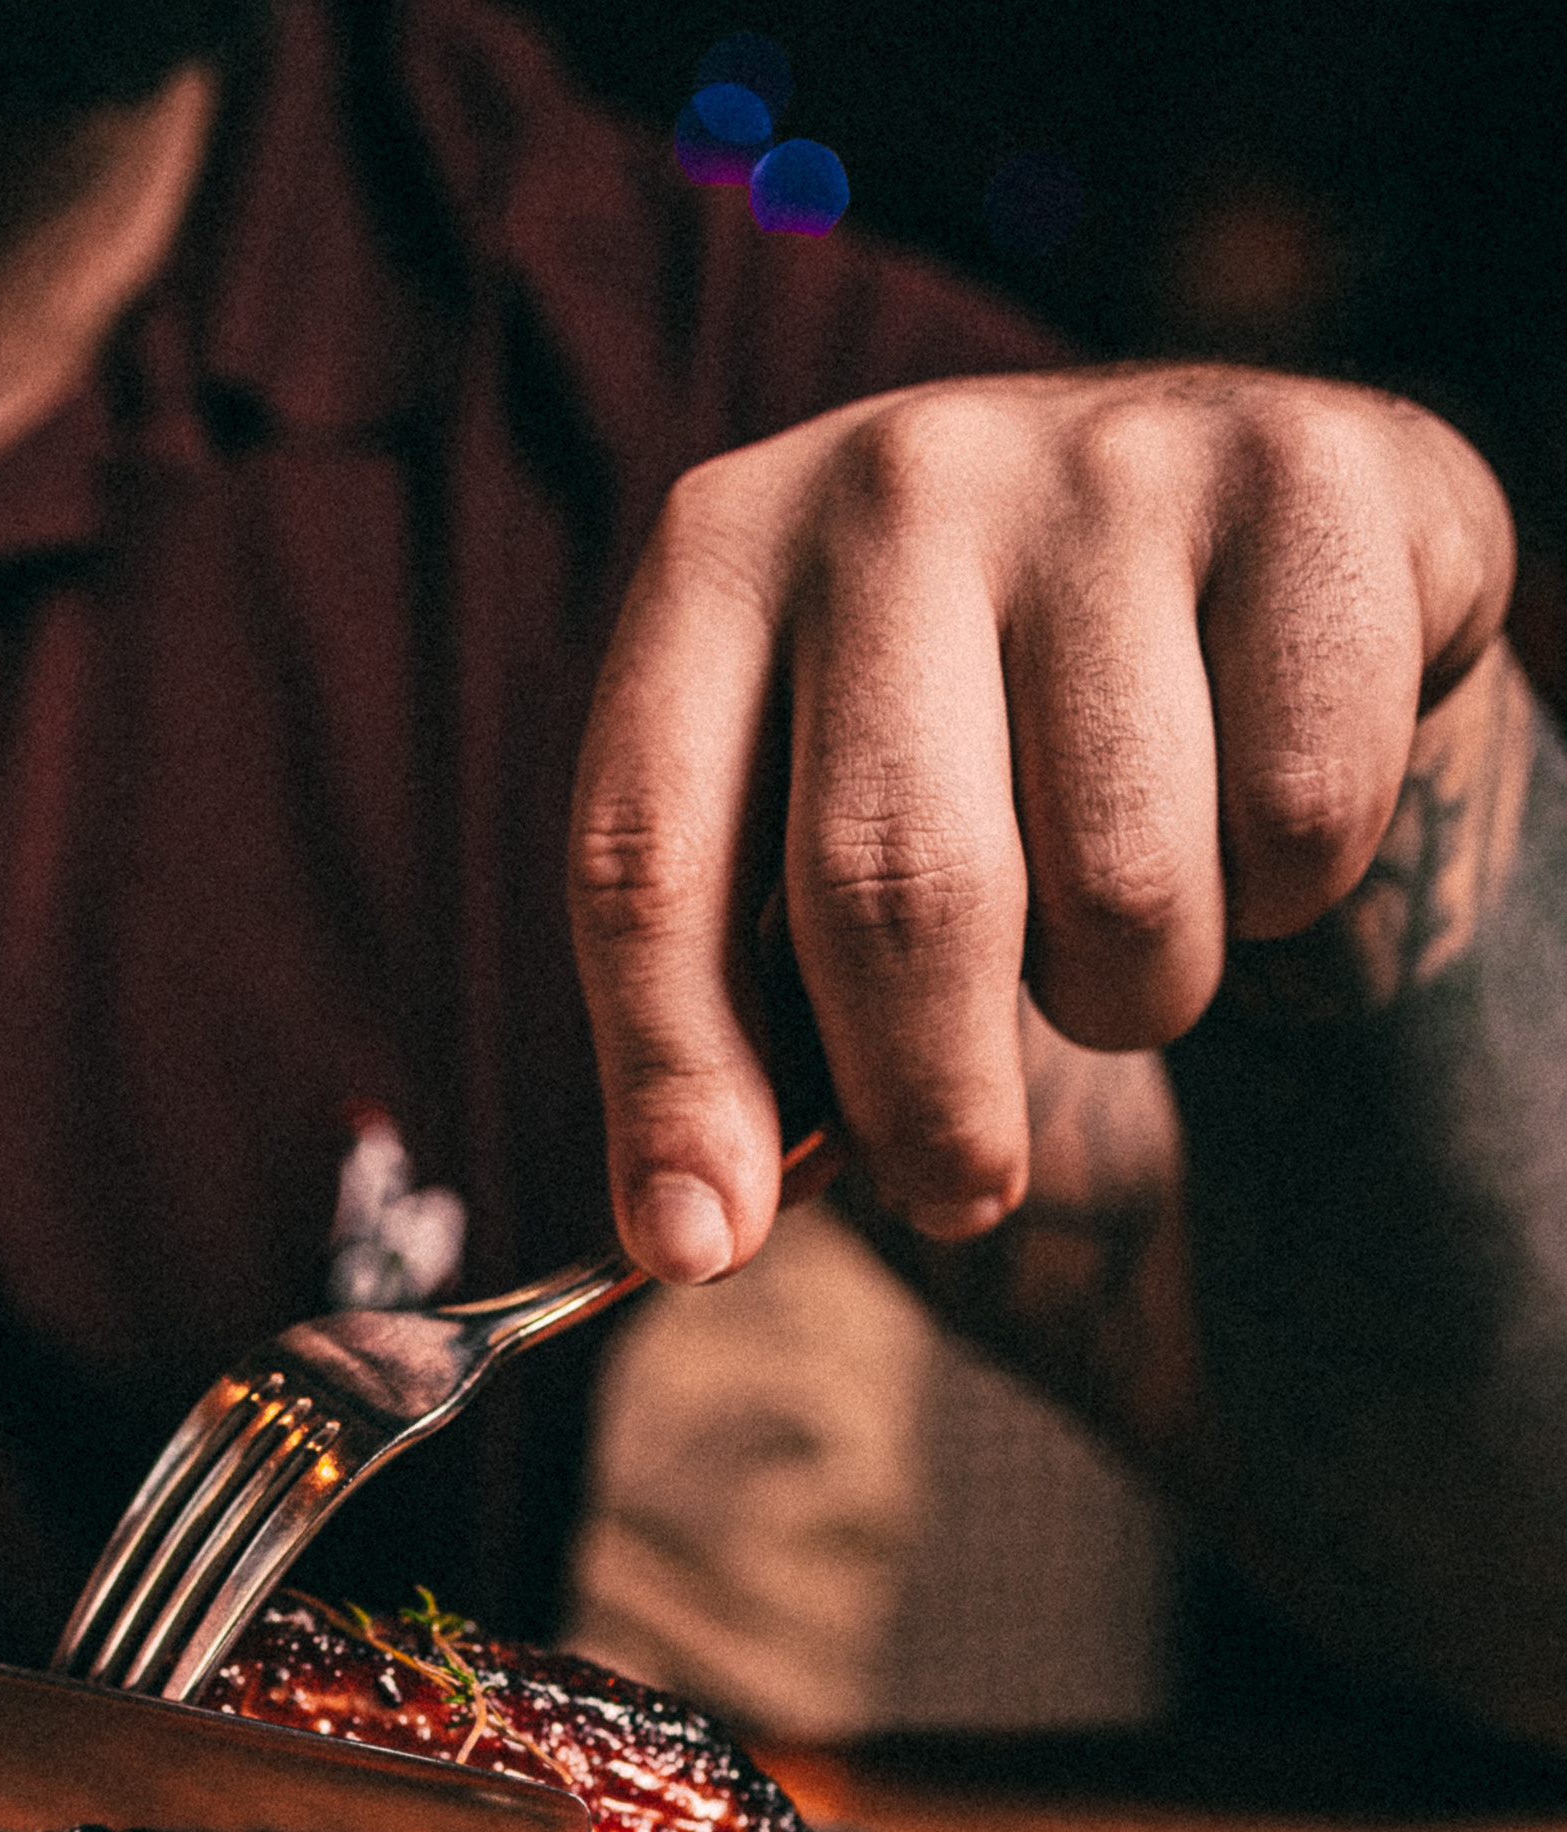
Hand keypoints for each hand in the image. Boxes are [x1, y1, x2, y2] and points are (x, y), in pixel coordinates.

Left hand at [569, 366, 1517, 1275]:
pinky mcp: (1313, 479)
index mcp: (716, 560)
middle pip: (889, 889)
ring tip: (1123, 930)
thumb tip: (687, 1237)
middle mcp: (893, 477)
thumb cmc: (994, 757)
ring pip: (1122, 884)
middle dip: (926, 1098)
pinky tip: (1251, 817)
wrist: (1250, 573)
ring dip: (1133, 994)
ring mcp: (1109, 458)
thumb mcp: (819, 856)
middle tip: (961, 1183)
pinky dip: (1286, 893)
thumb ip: (733, 1027)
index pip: (644, 855)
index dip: (670, 1080)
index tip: (701, 1248)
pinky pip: (1300, 818)